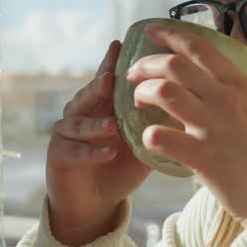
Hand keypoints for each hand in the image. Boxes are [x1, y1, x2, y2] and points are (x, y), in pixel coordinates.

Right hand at [45, 40, 151, 245]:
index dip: (110, 62)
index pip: (106, 79)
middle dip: (99, 87)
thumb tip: (188, 104)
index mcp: (102, 104)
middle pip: (88, 95)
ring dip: (96, 124)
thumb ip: (155, 122)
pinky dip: (92, 151)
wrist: (94, 202)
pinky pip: (74, 151)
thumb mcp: (142, 141)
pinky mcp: (58, 156)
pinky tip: (108, 152)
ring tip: (112, 125)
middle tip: (110, 81)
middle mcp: (81, 113)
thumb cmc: (120, 166)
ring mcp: (67, 133)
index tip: (119, 45)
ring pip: (77, 122)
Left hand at [124, 24, 246, 228]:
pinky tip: (149, 141)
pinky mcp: (203, 158)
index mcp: (243, 88)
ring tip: (137, 103)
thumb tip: (230, 94)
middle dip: (146, 64)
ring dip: (142, 93)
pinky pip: (160, 137)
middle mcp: (227, 101)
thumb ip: (245, 103)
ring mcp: (214, 128)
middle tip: (133, 74)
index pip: (201, 48)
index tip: (152, 31)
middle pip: (174, 65)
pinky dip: (147, 136)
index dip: (171, 34)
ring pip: (163, 92)